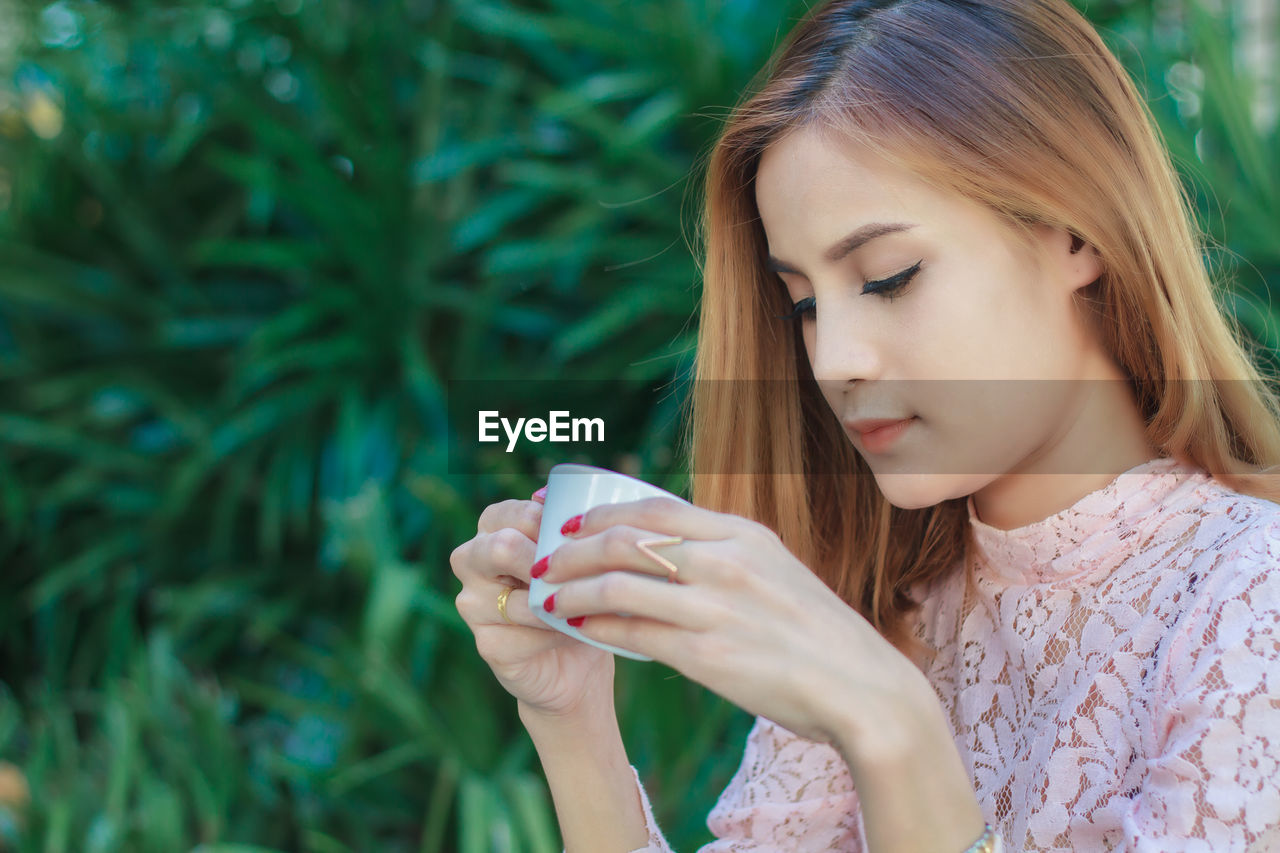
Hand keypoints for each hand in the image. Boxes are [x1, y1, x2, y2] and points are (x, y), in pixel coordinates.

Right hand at [450, 488, 615, 718]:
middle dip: (551, 564)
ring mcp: (472, 603)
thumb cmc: (578, 592)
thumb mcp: (577, 554)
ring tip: (589, 606)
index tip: (585, 543)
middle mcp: (470, 559)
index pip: (518, 513)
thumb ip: (567, 530)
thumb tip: (567, 508)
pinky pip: (528, 633)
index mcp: (492, 526)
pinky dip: (560, 632)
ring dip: (563, 603)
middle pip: (503, 547)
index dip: (556, 529)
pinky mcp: (487, 643)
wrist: (578, 660)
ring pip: (521, 597)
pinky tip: (577, 631)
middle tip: (583, 576)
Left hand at [538, 496, 925, 745]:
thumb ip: (726, 555)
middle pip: (624, 539)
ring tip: (547, 597)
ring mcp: (715, 606)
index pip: (654, 509)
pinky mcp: (708, 653)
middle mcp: (724, 561)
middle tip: (544, 559)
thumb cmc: (818, 634)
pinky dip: (597, 627)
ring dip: (571, 589)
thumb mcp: (775, 572)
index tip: (571, 524)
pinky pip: (633, 633)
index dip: (602, 513)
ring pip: (617, 584)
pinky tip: (579, 629)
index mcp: (742, 535)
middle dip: (572, 548)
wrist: (862, 688)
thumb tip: (670, 551)